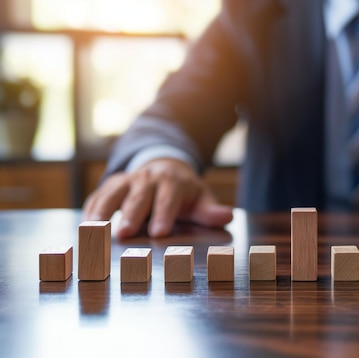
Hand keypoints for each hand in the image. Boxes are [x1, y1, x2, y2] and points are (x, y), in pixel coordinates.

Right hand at [83, 158, 232, 237]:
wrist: (165, 167)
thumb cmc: (184, 192)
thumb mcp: (200, 199)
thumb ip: (210, 211)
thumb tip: (227, 216)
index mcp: (172, 181)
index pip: (168, 199)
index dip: (164, 215)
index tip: (159, 233)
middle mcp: (148, 178)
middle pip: (139, 197)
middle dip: (131, 215)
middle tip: (124, 235)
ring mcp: (127, 179)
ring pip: (113, 193)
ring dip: (103, 211)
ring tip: (94, 230)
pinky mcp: (111, 185)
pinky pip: (98, 196)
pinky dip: (90, 209)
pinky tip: (84, 226)